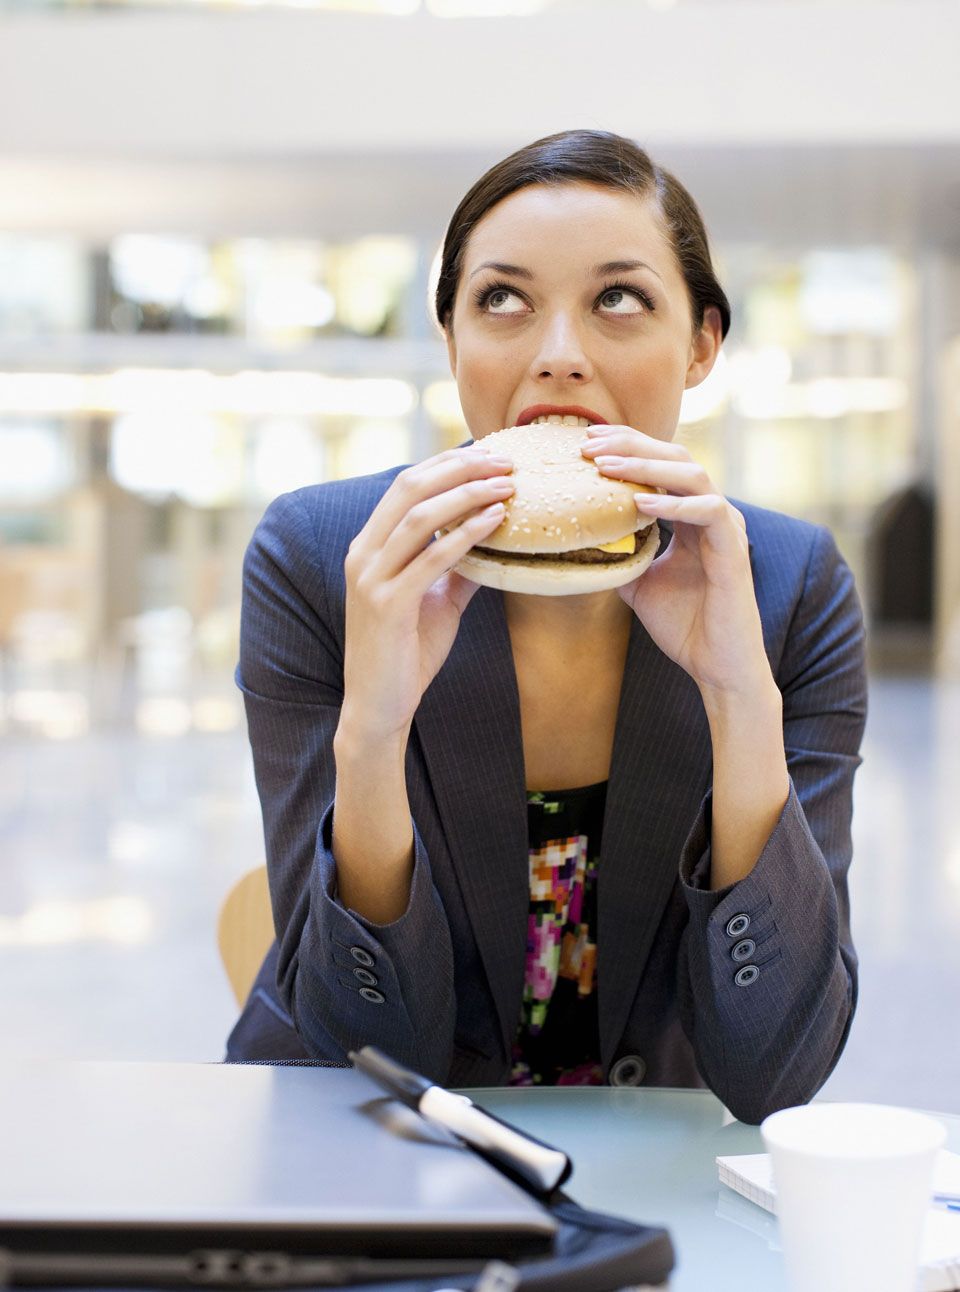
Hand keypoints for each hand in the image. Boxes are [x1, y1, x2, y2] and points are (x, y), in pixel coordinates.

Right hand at [340, 445, 514, 743]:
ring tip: (507, 486)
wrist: (378, 708)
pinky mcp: (387, 604)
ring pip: (420, 517)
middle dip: (460, 467)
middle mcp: (363, 554)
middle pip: (410, 487)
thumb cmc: (406, 654)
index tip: (490, 455)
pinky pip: (431, 558)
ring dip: (468, 494)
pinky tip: (495, 521)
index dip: (448, 463)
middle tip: (505, 461)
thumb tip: (493, 539)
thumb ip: (458, 567)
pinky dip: (466, 534)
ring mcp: (371, 578)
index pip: (407, 485)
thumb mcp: (436, 601)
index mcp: (369, 546)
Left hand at [580, 427, 770, 696]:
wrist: (716, 666)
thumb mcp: (638, 584)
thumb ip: (620, 555)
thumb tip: (581, 542)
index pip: (660, 465)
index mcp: (691, 516)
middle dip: (631, 445)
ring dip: (647, 466)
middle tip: (589, 444)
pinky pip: (709, 511)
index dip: (626, 447)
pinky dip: (674, 504)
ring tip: (606, 466)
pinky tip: (638, 501)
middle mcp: (712, 513)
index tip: (586, 442)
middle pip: (675, 457)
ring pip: (692, 474)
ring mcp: (726, 527)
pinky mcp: (734, 549)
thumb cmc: (684, 626)